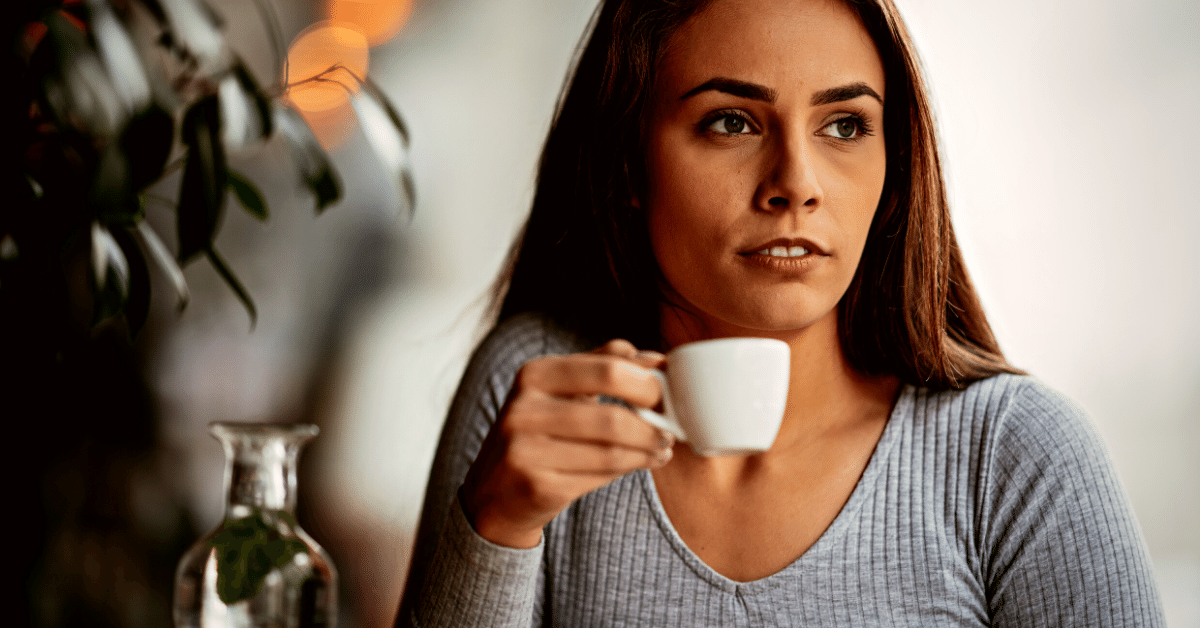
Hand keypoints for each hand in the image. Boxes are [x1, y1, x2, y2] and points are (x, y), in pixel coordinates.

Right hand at [459, 339, 672, 547]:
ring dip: (647, 450)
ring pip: (610, 451)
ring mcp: (525, 449)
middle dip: (652, 422)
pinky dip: (630, 469)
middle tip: (671, 426)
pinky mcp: (536, 485)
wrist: (495, 491)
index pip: (608, 369)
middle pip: (612, 416)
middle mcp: (523, 409)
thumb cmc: (540, 432)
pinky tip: (642, 463)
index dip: (649, 383)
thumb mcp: (561, 389)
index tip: (670, 394)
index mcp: (535, 374)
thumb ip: (605, 365)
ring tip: (663, 447)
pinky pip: (600, 476)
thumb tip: (656, 358)